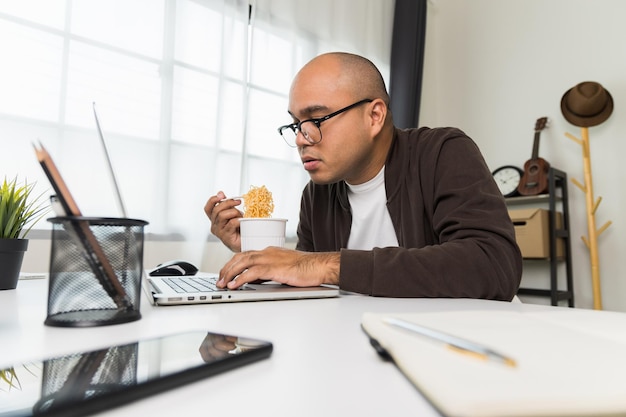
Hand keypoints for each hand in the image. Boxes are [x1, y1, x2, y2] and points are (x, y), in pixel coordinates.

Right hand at [204, 191, 242, 251]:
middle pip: (216, 210)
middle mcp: (214, 226)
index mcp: (215, 220)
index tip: (222, 195)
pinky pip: (231, 223)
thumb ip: (226, 205)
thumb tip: (221, 193)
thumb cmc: (239, 228)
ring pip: (222, 215)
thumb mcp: (232, 213)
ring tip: (241, 216)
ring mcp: (219, 232)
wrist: (246, 243)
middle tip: (238, 202)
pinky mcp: (226, 237)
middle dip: (228, 203)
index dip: (213, 200)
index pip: (208, 208)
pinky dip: (238, 220)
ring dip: (234, 212)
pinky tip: (242, 222)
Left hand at [217, 247, 339, 288]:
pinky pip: (252, 272)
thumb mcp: (283, 268)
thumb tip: (255, 280)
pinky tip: (235, 285)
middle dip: (227, 269)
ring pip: (242, 262)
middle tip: (219, 280)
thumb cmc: (307, 268)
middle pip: (240, 257)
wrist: (319, 266)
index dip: (233, 264)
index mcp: (269, 251)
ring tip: (222, 283)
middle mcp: (267, 252)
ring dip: (230, 273)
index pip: (245, 255)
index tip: (226, 273)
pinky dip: (241, 278)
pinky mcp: (274, 268)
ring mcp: (270, 259)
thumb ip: (268, 272)